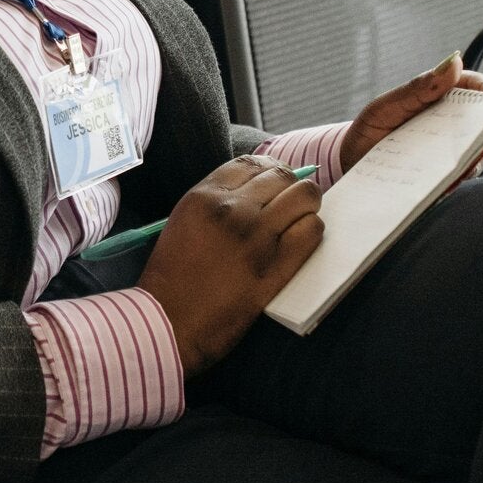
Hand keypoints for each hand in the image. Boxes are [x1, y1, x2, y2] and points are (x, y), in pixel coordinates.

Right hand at [137, 156, 323, 376]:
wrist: (170, 320)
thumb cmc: (171, 274)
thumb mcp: (182, 222)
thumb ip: (214, 202)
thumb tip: (255, 190)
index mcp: (204, 196)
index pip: (251, 163)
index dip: (268, 170)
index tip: (272, 182)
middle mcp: (233, 210)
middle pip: (281, 175)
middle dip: (290, 185)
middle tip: (289, 202)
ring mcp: (258, 237)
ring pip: (304, 198)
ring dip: (306, 206)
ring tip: (298, 220)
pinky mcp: (277, 266)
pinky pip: (312, 232)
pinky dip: (312, 231)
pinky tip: (301, 240)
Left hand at [339, 51, 482, 173]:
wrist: (350, 162)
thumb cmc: (371, 128)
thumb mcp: (387, 105)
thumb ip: (418, 88)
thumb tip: (453, 62)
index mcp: (438, 99)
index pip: (473, 87)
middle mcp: (450, 124)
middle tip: (482, 125)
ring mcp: (450, 150)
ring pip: (478, 148)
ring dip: (474, 149)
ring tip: (459, 149)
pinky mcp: (446, 175)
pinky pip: (462, 174)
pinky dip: (458, 172)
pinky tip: (445, 172)